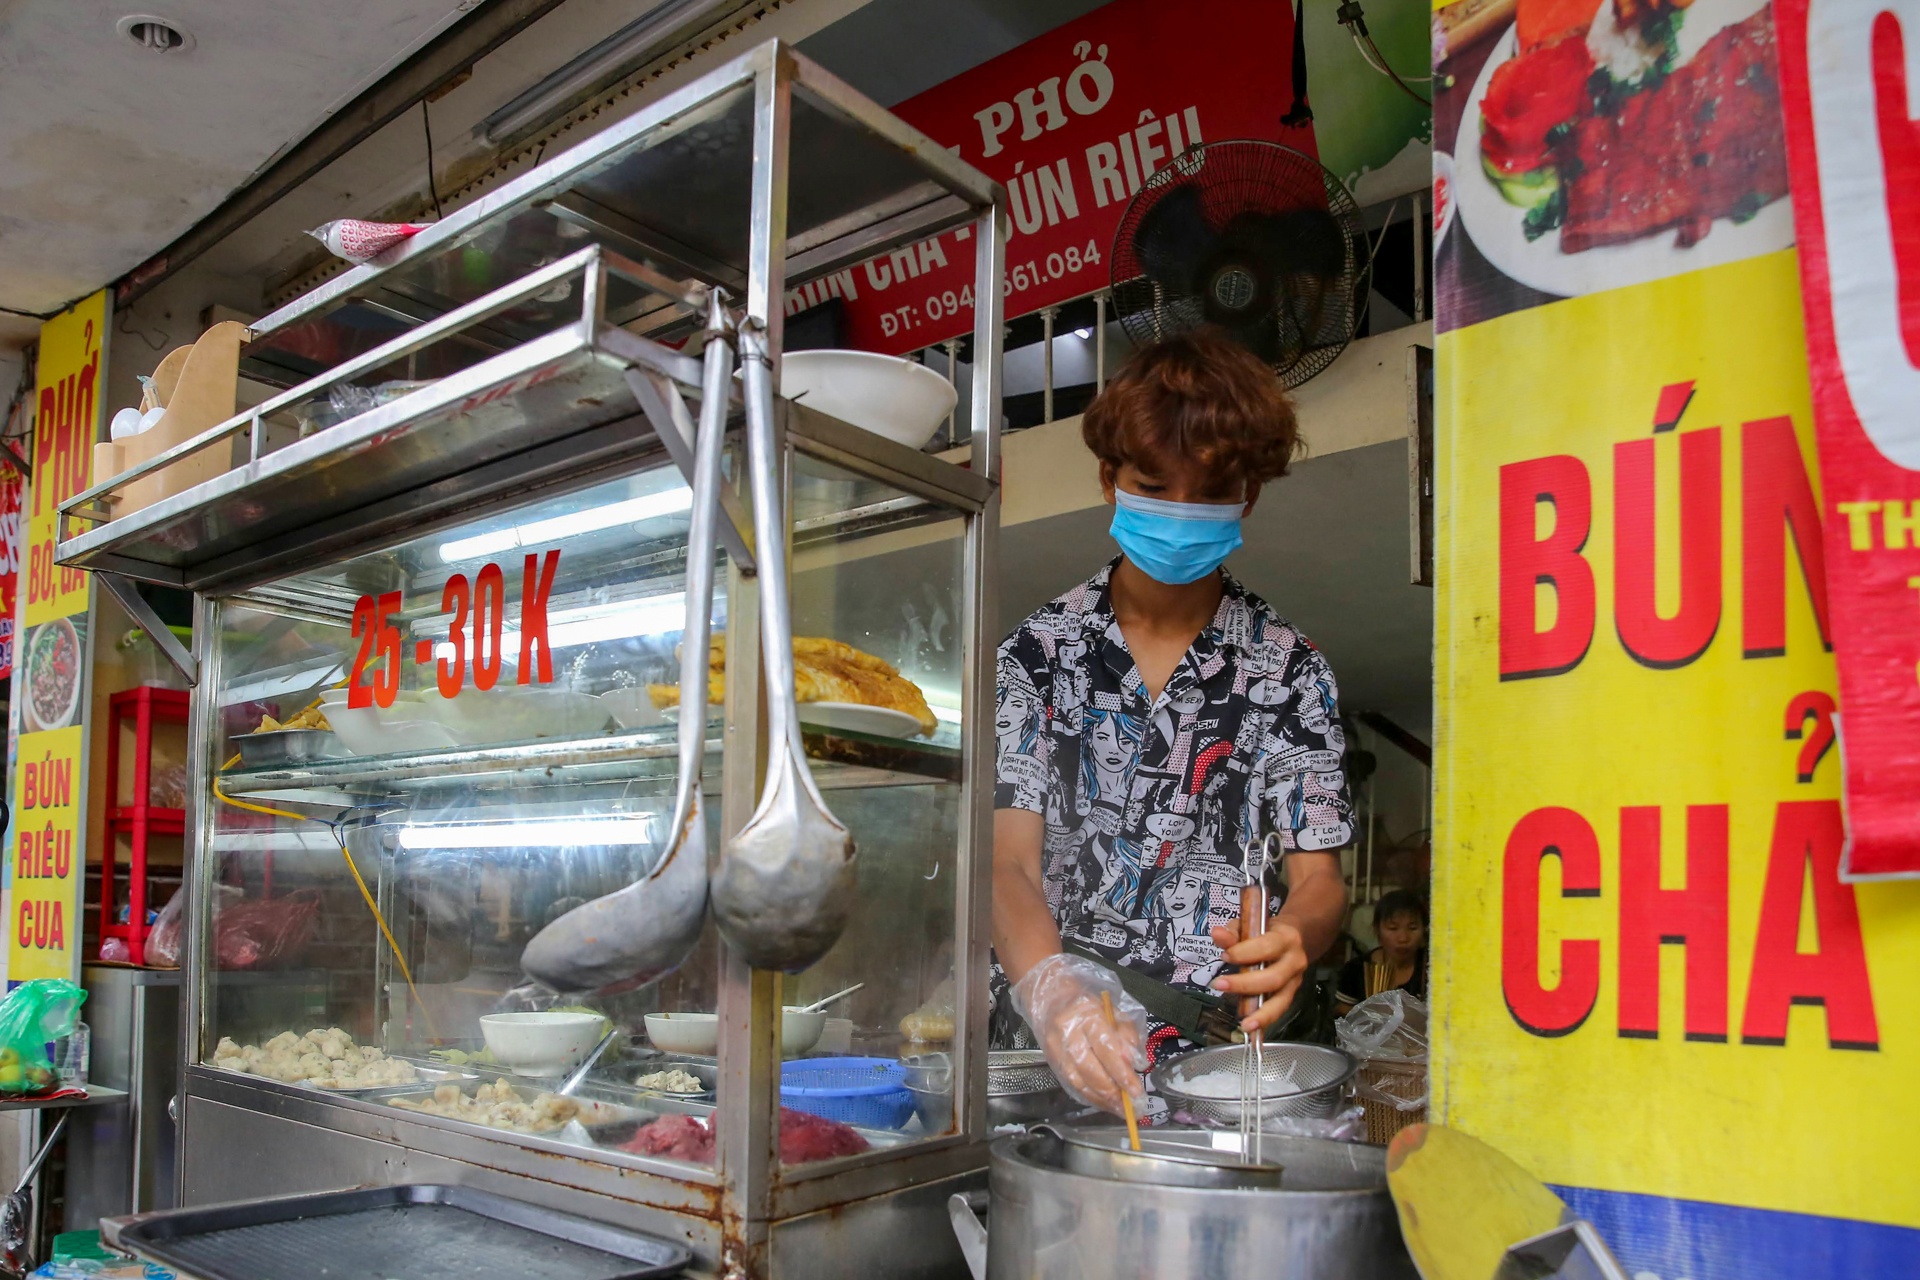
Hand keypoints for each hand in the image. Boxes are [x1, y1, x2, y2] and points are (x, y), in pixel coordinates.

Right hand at [1045, 992, 1147, 1115]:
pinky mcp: (1050, 1060)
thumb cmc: (1088, 1002)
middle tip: (1132, 1108)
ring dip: (1101, 1100)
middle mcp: (1067, 1032)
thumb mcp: (1114, 1010)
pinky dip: (1089, 1097)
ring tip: (1120, 1110)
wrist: (1049, 995)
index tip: (1137, 1092)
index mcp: (1087, 1014)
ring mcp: (1055, 1048)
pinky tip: (1103, 1103)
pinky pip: (1070, 1084)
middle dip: (1113, 1093)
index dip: (1122, 1074)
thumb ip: (1127, 1035)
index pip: (1106, 1049)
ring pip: (1079, 1081)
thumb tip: (1135, 1064)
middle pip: (1091, 1070)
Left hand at [1209, 921, 1308, 1033]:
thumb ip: (1233, 932)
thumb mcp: (1250, 926)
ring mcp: (1295, 980)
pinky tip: (1253, 1032)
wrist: (1295, 938)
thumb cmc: (1266, 931)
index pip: (1267, 946)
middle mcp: (1295, 961)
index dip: (1245, 952)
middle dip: (1245, 984)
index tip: (1225, 955)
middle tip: (1219, 985)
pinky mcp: (1291, 994)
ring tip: (1244, 1025)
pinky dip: (1266, 1022)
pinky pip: (1279, 1010)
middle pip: (1273, 977)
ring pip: (1281, 1000)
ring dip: (1262, 1014)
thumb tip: (1217, 934)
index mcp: (1286, 938)